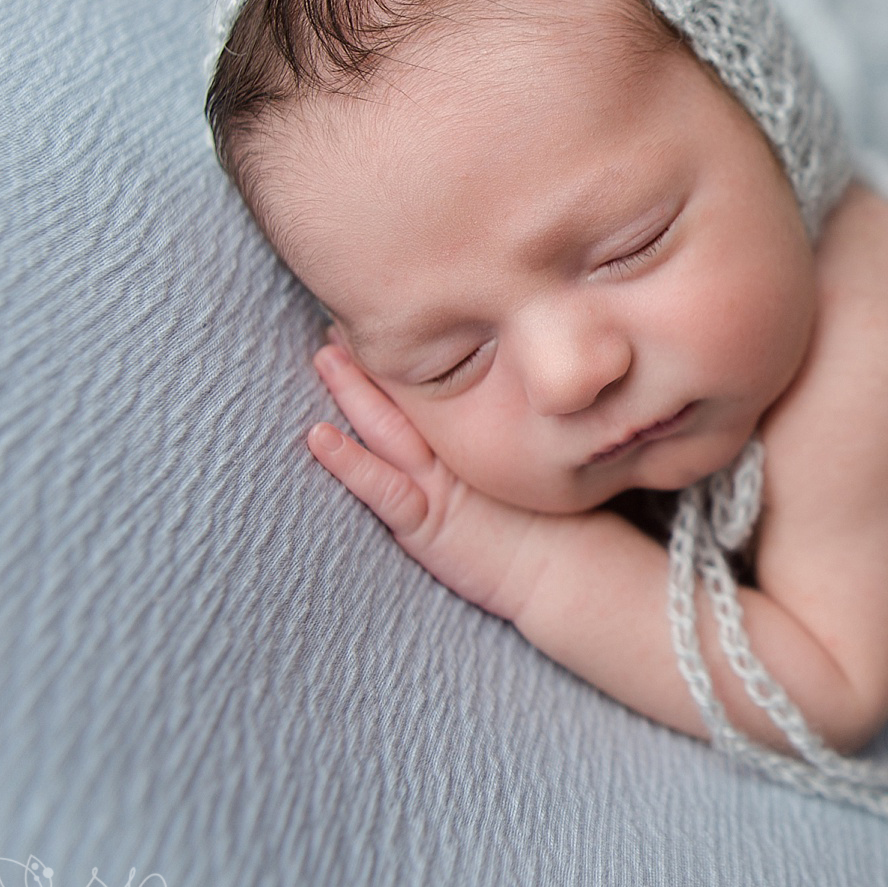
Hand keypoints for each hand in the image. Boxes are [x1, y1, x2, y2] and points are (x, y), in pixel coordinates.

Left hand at [308, 342, 543, 630]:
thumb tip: (509, 394)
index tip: (377, 318)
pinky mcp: (426, 522)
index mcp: (478, 434)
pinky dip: (349, 462)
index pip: (435, 383)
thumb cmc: (557, 522)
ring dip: (353, 391)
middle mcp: (455, 451)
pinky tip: (319, 437)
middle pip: (407, 394)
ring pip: (387, 427)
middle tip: (339, 320)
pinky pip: (381, 487)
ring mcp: (437, 484)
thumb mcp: (527, 463)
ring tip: (324, 356)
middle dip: (370, 359)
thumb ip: (509, 429)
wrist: (568, 568)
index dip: (402, 356)